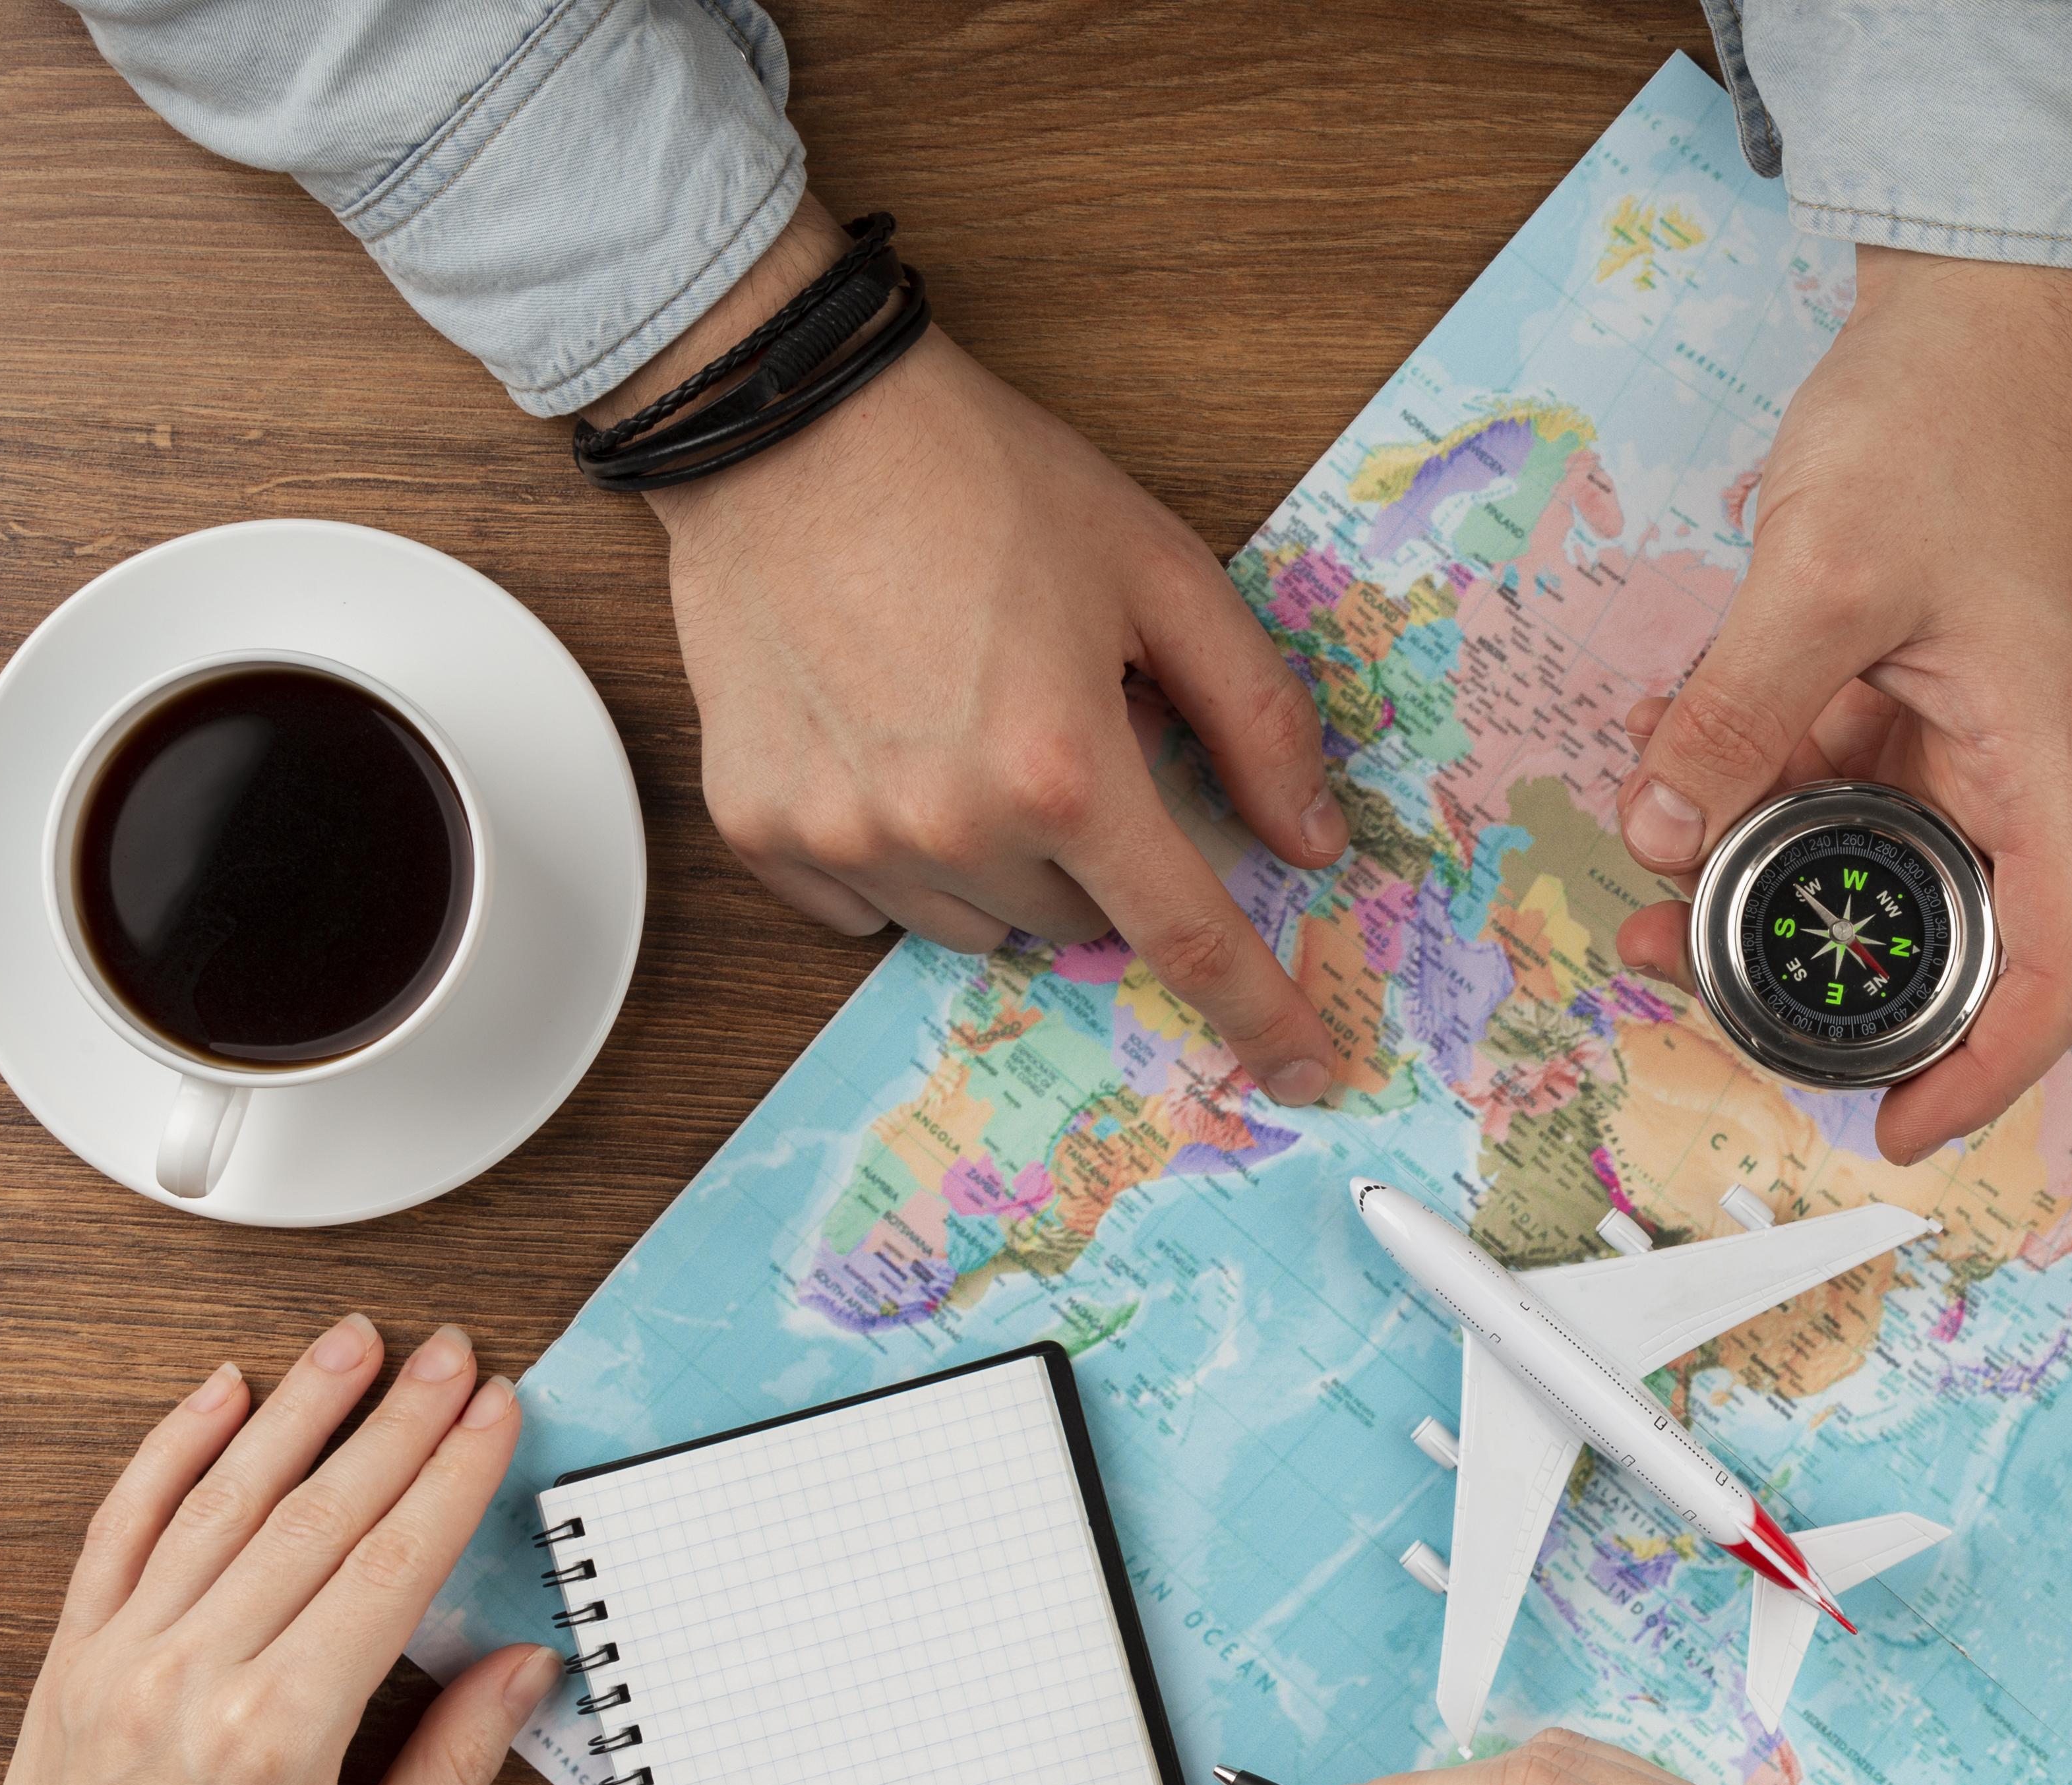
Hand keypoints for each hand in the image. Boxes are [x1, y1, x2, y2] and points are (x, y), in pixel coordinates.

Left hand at [0, 1318, 556, 1784]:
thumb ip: (452, 1767)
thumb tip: (524, 1667)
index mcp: (279, 1736)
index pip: (391, 1564)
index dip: (453, 1476)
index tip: (495, 1412)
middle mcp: (192, 1681)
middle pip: (318, 1513)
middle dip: (398, 1421)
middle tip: (452, 1354)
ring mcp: (119, 1665)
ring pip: (223, 1500)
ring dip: (297, 1409)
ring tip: (354, 1343)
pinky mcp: (68, 1668)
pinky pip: (121, 1531)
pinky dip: (169, 1453)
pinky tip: (217, 1396)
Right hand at [602, 208, 1348, 1105]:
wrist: (788, 426)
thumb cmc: (982, 483)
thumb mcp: (1163, 571)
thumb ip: (1254, 718)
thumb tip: (1312, 841)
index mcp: (1063, 768)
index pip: (1186, 936)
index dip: (1257, 1012)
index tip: (1302, 1072)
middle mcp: (950, 825)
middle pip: (1075, 920)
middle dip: (1096, 849)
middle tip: (1064, 731)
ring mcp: (844, 837)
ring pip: (976, 924)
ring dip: (1001, 858)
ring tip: (967, 726)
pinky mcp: (759, 828)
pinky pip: (867, 908)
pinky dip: (901, 855)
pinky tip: (888, 744)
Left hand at [1613, 251, 2071, 1163]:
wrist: (1960, 318)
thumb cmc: (1946, 423)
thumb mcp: (1822, 573)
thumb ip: (1740, 709)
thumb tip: (1664, 829)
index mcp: (2040, 764)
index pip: (2056, 969)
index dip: (1991, 1071)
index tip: (1898, 1129)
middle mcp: (2005, 773)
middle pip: (1938, 939)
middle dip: (1816, 982)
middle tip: (1691, 986)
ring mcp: (1947, 742)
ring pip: (1854, 870)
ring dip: (1752, 893)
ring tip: (1641, 904)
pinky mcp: (1892, 705)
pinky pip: (1813, 787)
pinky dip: (1740, 797)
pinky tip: (1661, 776)